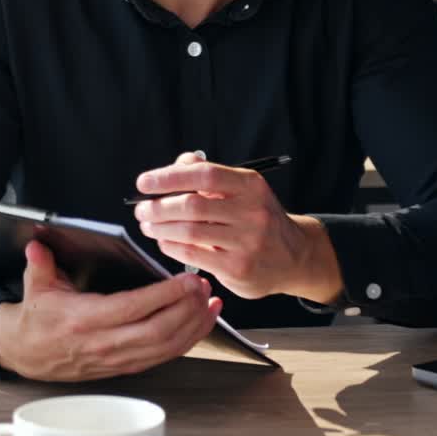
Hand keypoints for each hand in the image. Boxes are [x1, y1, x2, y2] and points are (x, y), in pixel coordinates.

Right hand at [0, 239, 220, 380]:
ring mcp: (118, 359)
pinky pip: (164, 356)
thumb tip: (38, 243)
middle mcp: (105, 343)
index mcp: (84, 319)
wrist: (28, 354)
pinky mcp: (126, 366)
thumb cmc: (36, 318)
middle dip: (187, 310)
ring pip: (166, 348)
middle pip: (158, 332)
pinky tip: (200, 324)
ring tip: (211, 304)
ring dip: (194, 326)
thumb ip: (40, 262)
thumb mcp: (35, 285)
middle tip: (204, 287)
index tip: (186, 281)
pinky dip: (187, 341)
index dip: (163, 296)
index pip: (132, 308)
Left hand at [133, 152, 342, 303]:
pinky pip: (195, 256)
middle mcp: (252, 212)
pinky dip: (172, 247)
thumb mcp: (241, 188)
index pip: (203, 175)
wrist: (295, 257)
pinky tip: (164, 242)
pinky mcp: (240, 269)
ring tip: (147, 225)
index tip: (144, 182)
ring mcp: (248, 242)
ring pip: (190, 232)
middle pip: (192, 205)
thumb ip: (206, 173)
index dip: (169, 177)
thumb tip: (173, 166)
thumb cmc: (256, 216)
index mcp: (250, 185)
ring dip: (160, 228)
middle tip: (141, 209)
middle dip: (158, 207)